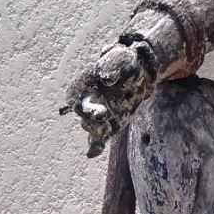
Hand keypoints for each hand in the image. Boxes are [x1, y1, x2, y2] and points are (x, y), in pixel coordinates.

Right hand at [60, 39, 156, 156]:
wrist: (138, 74)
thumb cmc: (125, 63)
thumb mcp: (121, 60)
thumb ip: (113, 68)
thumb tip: (107, 79)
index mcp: (84, 85)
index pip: (75, 97)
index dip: (82, 105)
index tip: (98, 110)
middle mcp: (86, 101)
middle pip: (83, 115)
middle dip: (91, 119)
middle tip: (104, 117)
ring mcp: (95, 115)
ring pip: (90, 127)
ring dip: (97, 130)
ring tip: (107, 129)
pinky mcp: (106, 126)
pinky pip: (97, 139)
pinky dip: (94, 147)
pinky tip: (91, 154)